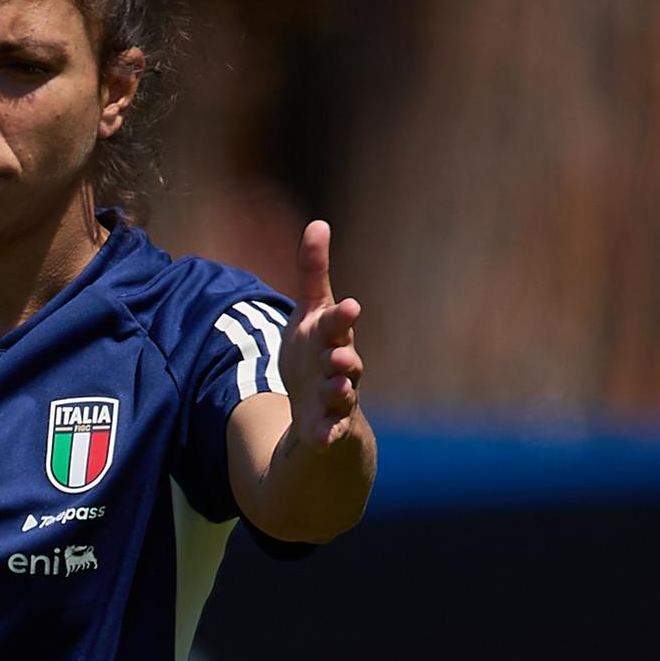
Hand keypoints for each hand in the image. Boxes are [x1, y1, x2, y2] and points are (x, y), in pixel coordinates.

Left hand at [274, 220, 366, 465]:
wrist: (316, 404)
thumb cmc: (314, 350)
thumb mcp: (309, 313)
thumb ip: (312, 272)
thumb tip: (318, 223)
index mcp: (332, 336)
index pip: (338, 324)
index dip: (342, 317)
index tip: (350, 306)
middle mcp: (340, 366)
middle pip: (344, 360)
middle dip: (343, 356)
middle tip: (341, 353)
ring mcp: (336, 396)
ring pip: (341, 393)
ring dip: (340, 389)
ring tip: (337, 385)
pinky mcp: (327, 424)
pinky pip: (329, 429)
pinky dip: (326, 433)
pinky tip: (320, 437)